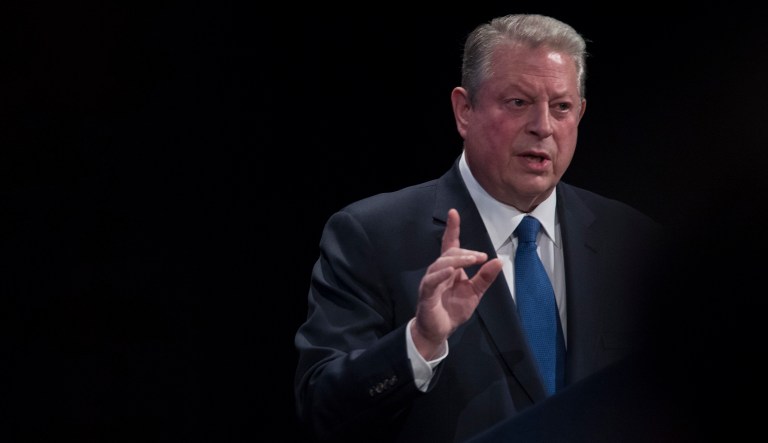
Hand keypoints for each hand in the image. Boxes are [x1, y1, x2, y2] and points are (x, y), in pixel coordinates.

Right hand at [411, 208, 502, 359]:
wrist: (439, 332)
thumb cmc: (453, 310)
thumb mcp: (475, 293)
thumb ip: (485, 277)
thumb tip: (498, 260)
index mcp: (450, 269)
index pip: (450, 245)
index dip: (452, 229)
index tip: (454, 212)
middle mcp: (439, 272)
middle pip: (449, 253)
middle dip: (465, 252)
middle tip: (481, 257)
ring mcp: (431, 282)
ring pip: (441, 263)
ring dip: (457, 259)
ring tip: (473, 260)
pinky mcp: (426, 294)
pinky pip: (432, 280)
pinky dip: (441, 274)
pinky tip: (452, 271)